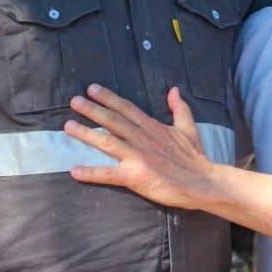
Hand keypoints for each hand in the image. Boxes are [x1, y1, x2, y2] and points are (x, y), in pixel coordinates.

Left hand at [65, 84, 212, 208]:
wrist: (203, 183)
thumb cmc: (195, 158)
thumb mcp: (187, 128)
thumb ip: (179, 108)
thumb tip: (174, 89)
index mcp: (151, 127)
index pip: (125, 108)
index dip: (107, 97)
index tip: (91, 88)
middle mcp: (141, 138)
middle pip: (112, 120)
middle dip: (91, 109)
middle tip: (74, 101)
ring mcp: (137, 156)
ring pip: (106, 141)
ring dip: (85, 133)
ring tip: (68, 126)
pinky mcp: (136, 176)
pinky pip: (109, 174)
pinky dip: (91, 172)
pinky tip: (74, 171)